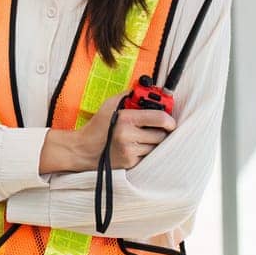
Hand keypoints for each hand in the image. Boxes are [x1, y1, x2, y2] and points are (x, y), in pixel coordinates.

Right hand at [42, 93, 174, 172]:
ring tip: (142, 136)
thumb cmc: (98, 126)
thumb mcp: (109, 105)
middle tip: (155, 127)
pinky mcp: (131, 163)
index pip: (159, 118)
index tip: (171, 120)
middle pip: (161, 135)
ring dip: (153, 141)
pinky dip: (146, 150)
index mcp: (126, 119)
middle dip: (161, 130)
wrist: (84, 149)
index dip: (169, 119)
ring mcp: (130, 152)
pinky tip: (136, 146)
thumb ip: (128, 96)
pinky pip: (148, 156)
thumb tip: (146, 91)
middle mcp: (129, 136)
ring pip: (156, 146)